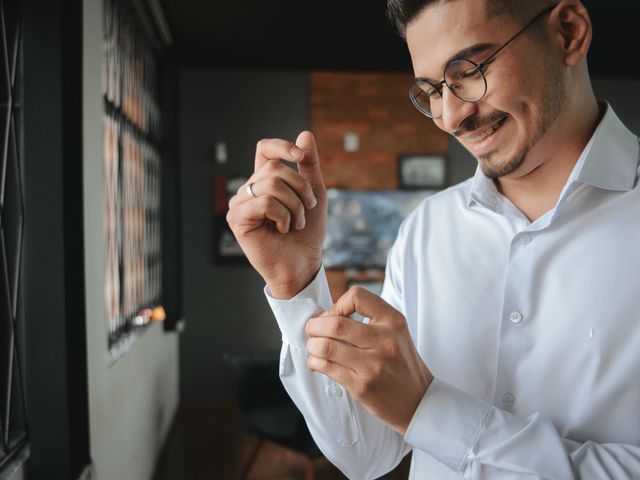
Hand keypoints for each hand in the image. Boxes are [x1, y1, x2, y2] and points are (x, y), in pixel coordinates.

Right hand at [227, 131, 326, 298]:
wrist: (303, 264)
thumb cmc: (307, 234)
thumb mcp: (314, 193)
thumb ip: (309, 165)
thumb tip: (305, 134)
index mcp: (264, 181)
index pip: (265, 149)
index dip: (282, 146)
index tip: (300, 156)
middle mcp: (249, 190)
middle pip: (274, 169)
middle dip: (300, 188)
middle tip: (307, 209)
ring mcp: (240, 204)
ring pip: (270, 184)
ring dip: (294, 205)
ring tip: (296, 223)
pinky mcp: (237, 220)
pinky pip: (264, 202)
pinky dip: (282, 215)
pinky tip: (283, 229)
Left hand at [305, 287, 432, 433]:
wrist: (419, 400)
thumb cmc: (401, 363)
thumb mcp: (396, 331)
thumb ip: (369, 318)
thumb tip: (326, 315)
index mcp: (393, 321)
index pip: (356, 296)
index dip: (337, 304)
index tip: (333, 316)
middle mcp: (385, 340)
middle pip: (335, 324)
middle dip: (315, 326)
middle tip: (312, 330)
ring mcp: (373, 365)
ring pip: (326, 347)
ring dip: (312, 345)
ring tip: (313, 347)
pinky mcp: (362, 386)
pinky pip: (327, 368)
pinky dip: (314, 362)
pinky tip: (317, 362)